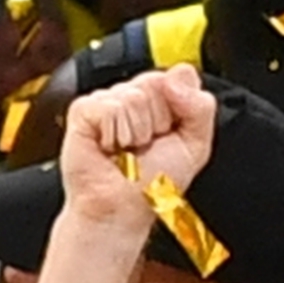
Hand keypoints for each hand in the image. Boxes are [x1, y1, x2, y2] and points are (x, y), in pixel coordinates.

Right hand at [56, 63, 217, 225]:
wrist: (122, 208)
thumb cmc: (152, 183)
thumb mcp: (196, 144)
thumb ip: (201, 105)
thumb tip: (179, 74)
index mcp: (159, 99)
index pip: (174, 78)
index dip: (176, 110)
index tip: (168, 135)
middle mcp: (131, 96)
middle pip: (153, 83)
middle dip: (157, 121)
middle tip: (145, 145)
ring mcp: (105, 101)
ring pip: (131, 97)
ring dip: (134, 133)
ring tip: (126, 150)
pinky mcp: (82, 111)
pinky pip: (107, 107)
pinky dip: (112, 134)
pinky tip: (108, 147)